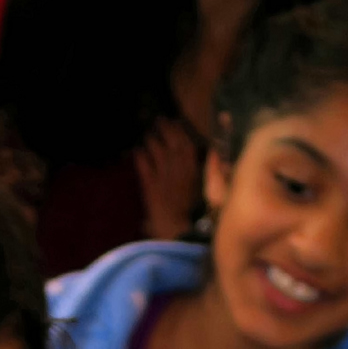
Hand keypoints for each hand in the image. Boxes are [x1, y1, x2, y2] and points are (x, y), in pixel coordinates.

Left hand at [134, 117, 201, 240]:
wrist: (180, 228)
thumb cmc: (198, 210)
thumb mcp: (208, 184)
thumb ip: (210, 166)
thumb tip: (212, 151)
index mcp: (193, 162)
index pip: (184, 138)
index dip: (177, 127)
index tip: (174, 120)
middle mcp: (177, 163)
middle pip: (168, 138)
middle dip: (163, 127)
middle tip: (158, 120)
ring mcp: (162, 172)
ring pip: (154, 148)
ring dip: (150, 139)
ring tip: (147, 135)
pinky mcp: (149, 184)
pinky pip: (142, 164)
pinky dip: (138, 156)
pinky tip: (136, 151)